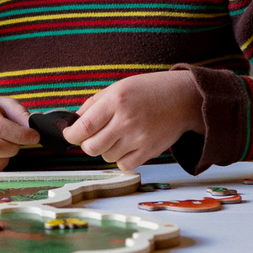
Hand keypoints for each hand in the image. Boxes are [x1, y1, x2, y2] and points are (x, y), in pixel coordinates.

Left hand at [61, 70, 201, 170]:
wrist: (183, 98)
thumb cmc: (149, 90)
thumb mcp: (118, 87)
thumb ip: (94, 104)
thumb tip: (74, 122)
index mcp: (116, 101)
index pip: (84, 126)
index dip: (71, 134)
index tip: (69, 134)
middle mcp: (126, 120)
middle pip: (91, 147)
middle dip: (86, 144)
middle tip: (91, 136)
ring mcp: (138, 138)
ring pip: (106, 156)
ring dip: (105, 149)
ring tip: (116, 135)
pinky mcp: (149, 151)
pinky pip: (123, 165)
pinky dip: (120, 158)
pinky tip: (126, 146)